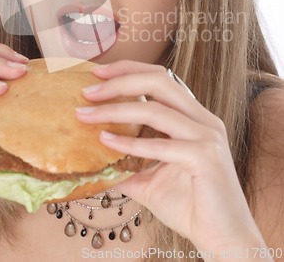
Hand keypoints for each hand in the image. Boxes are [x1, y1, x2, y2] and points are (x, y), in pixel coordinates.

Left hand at [76, 60, 265, 256]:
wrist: (222, 238)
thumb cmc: (190, 205)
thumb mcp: (149, 178)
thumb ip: (126, 163)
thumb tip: (91, 158)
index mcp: (193, 117)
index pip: (161, 78)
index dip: (129, 70)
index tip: (98, 72)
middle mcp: (203, 119)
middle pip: (160, 81)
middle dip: (120, 80)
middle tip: (88, 90)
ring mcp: (207, 136)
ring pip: (156, 109)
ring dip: (116, 109)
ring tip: (86, 114)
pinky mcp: (205, 158)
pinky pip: (161, 145)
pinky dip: (130, 142)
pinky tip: (105, 140)